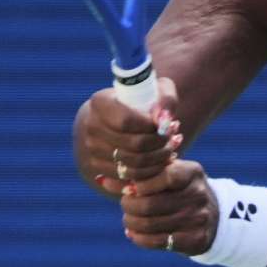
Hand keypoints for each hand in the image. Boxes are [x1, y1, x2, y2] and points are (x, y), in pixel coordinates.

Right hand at [76, 77, 183, 194]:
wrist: (120, 118)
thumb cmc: (145, 101)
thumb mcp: (160, 90)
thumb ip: (166, 100)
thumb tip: (164, 120)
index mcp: (101, 102)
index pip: (127, 121)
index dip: (151, 127)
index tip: (167, 124)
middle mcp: (91, 126)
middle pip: (133, 145)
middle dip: (161, 144)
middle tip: (175, 137)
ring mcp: (91, 149)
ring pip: (133, 164)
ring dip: (159, 158)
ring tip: (172, 147)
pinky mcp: (97, 167)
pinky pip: (129, 176)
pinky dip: (151, 171)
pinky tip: (163, 160)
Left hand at [121, 159, 217, 255]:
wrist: (212, 217)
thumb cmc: (178, 191)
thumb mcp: (167, 176)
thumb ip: (138, 176)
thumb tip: (100, 180)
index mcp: (193, 172)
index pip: (165, 176)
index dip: (142, 183)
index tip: (131, 187)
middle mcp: (199, 194)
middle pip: (151, 204)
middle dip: (129, 206)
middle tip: (125, 205)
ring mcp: (199, 218)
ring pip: (151, 224)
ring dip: (131, 223)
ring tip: (128, 220)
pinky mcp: (196, 239)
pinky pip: (158, 242)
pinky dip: (139, 239)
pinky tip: (134, 234)